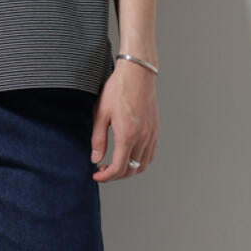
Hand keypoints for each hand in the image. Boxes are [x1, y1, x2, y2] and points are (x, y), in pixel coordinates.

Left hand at [90, 60, 157, 181]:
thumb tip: (95, 159)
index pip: (118, 168)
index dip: (106, 177)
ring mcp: (151, 135)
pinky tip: (129, 157)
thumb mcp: (101, 113)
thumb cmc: (117, 90)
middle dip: (115, 175)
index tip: (96, 175)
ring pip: (143, 165)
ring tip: (114, 166)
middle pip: (131, 170)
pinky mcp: (155, 130)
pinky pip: (150, 155)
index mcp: (127, 135)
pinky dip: (140, 162)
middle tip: (102, 170)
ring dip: (128, 170)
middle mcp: (142, 138)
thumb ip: (98, 139)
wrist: (137, 74)